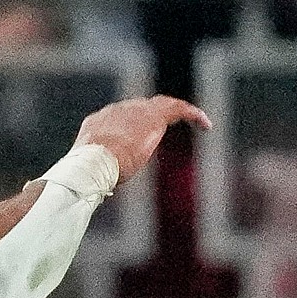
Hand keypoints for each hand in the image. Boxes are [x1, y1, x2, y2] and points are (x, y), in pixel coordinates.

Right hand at [74, 95, 209, 185]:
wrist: (93, 161)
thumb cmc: (89, 175)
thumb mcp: (92, 174)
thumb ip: (98, 175)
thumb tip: (97, 192)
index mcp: (97, 123)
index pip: (117, 119)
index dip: (130, 125)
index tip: (139, 137)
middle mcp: (115, 111)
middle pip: (140, 108)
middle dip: (155, 116)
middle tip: (169, 126)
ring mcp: (134, 111)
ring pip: (161, 105)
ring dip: (178, 112)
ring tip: (196, 122)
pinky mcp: (153, 115)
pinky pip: (178, 109)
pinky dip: (193, 115)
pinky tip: (206, 125)